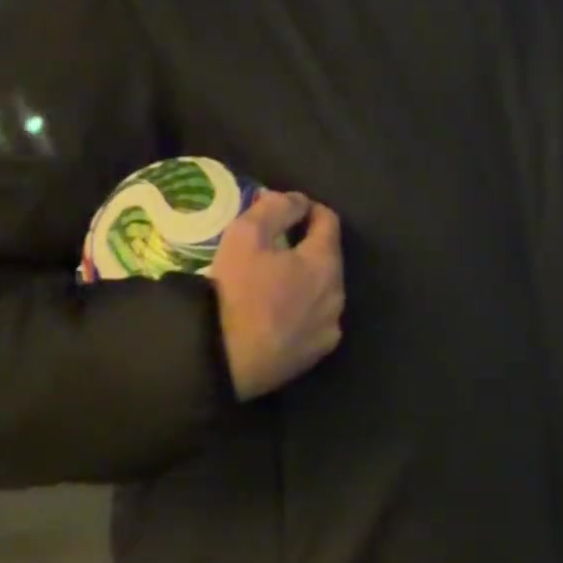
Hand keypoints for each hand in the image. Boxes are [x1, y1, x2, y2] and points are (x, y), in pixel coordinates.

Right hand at [207, 189, 343, 401]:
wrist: (225, 362)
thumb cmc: (236, 293)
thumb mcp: (246, 236)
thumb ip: (275, 208)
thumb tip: (295, 200)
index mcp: (325, 263)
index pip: (329, 221)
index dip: (308, 209)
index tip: (286, 209)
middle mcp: (337, 295)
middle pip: (327, 258)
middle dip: (306, 246)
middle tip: (274, 246)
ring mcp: (329, 328)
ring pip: (323, 291)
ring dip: (305, 280)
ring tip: (275, 281)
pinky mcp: (316, 354)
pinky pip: (315, 321)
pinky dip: (302, 311)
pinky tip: (279, 314)